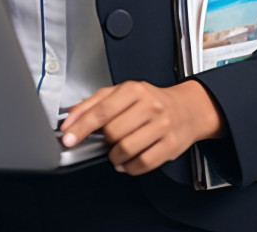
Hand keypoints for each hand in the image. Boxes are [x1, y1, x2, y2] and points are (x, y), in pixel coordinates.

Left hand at [60, 80, 223, 175]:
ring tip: (116, 153)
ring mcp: (162, 126)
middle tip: (107, 141)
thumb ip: (94, 103)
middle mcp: (149, 106)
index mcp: (134, 90)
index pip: (102, 110)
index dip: (81, 126)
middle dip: (104, 141)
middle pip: (113, 132)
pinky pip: (143, 163)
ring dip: (115, 157)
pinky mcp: (171, 145)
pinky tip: (128, 162)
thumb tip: (71, 115)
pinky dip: (130, 167)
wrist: (188, 108)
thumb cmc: (151, 101)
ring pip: (127, 149)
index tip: (68, 137)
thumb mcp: (122, 92)